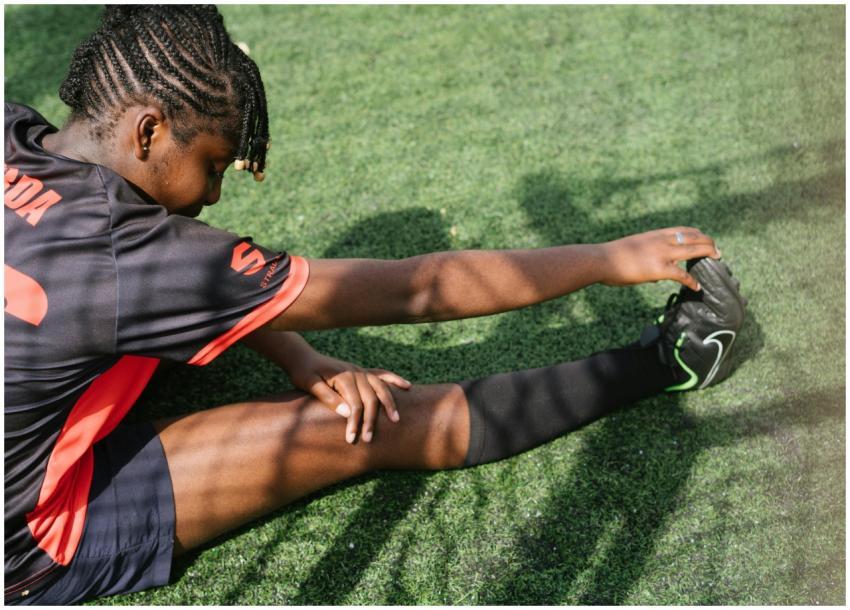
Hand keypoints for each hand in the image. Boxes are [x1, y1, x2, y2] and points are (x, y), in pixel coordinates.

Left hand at [286, 351, 410, 443]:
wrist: (302, 356)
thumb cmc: (303, 372)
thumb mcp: (309, 384)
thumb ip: (328, 397)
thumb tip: (347, 413)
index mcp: (343, 376)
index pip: (355, 403)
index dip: (355, 422)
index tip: (352, 439)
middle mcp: (355, 372)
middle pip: (371, 398)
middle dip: (372, 419)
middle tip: (370, 439)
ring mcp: (359, 370)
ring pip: (380, 387)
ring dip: (389, 403)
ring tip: (396, 419)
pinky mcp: (360, 371)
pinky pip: (381, 374)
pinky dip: (394, 380)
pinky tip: (407, 386)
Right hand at [598, 227, 720, 290]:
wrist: (601, 259)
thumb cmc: (611, 256)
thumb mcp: (633, 249)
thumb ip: (647, 257)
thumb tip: (656, 276)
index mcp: (655, 234)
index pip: (684, 230)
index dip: (698, 234)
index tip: (705, 239)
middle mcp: (662, 240)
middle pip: (694, 237)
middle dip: (709, 243)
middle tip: (717, 251)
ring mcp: (662, 254)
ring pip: (694, 250)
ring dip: (709, 253)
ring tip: (717, 259)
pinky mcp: (659, 269)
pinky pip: (682, 275)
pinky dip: (691, 280)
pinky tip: (697, 286)